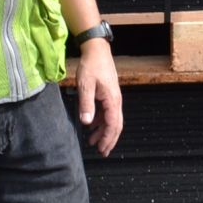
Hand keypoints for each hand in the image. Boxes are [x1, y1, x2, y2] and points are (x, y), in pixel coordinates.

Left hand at [76, 39, 122, 155]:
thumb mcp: (85, 85)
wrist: (97, 50)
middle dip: (109, 140)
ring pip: (112, 119)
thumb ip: (86, 104)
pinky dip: (101, 121)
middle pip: (116, 125)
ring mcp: (113, 97)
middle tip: (102, 152)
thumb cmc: (91, 66)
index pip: (112, 125)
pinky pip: (107, 112)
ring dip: (104, 131)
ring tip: (93, 142)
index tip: (102, 149)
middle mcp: (116, 101)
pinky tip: (92, 125)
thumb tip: (87, 122)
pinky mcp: (108, 94)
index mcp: (112, 100)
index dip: (108, 139)